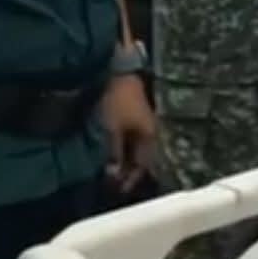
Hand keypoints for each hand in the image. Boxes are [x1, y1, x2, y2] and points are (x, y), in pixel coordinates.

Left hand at [101, 73, 156, 193]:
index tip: (116, 190)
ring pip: (133, 147)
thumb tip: (112, 175)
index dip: (130, 180)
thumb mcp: (112, 130)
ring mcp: (142, 120)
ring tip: (108, 167)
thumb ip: (113, 154)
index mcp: (150, 136)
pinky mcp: (132, 112)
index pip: (144, 165)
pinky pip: (128, 137)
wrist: (117, 68)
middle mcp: (150, 129)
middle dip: (126, 170)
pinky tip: (109, 148)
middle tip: (110, 181)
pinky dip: (119, 146)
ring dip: (122, 158)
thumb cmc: (117, 101)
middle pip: (140, 157)